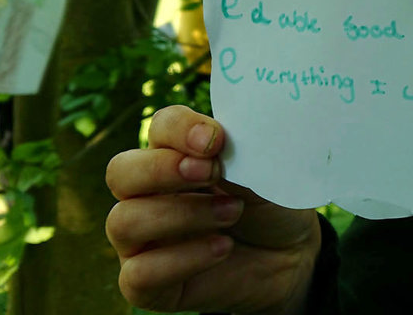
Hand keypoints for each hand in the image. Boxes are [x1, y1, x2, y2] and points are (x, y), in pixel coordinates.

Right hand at [106, 105, 321, 313]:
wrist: (292, 256)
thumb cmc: (270, 205)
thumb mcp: (263, 173)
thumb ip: (234, 155)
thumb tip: (216, 144)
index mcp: (175, 155)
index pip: (159, 128)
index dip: (180, 129)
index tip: (216, 140)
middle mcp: (147, 194)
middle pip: (120, 172)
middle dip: (162, 169)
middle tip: (210, 172)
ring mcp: (142, 240)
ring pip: (124, 222)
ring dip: (182, 214)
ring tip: (232, 213)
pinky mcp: (146, 284)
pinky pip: (138, 274)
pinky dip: (183, 259)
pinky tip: (222, 248)